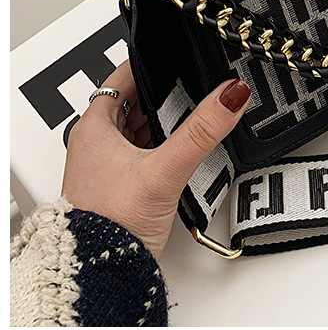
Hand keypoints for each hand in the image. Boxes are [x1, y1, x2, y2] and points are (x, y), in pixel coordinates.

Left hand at [61, 60, 250, 259]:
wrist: (100, 274)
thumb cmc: (109, 224)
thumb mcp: (164, 168)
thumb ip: (202, 131)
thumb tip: (231, 95)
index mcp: (94, 128)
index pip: (121, 78)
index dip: (148, 64)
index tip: (172, 55)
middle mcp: (96, 144)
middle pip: (134, 104)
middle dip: (164, 96)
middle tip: (193, 88)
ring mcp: (108, 167)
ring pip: (140, 130)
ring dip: (164, 124)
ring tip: (192, 120)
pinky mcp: (122, 188)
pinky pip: (146, 155)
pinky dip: (164, 149)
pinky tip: (182, 155)